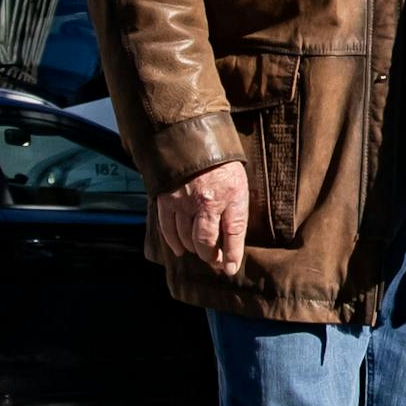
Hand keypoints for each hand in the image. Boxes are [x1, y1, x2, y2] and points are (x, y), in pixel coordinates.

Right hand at [156, 160, 248, 276]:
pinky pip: (168, 229)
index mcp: (231, 195)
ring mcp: (184, 202)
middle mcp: (207, 201)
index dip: (233, 254)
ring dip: (194, 249)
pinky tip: (181, 249)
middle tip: (216, 262)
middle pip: (206, 241)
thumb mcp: (239, 182)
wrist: (193, 137)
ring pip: (187, 238)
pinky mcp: (166, 200)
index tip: (232, 268)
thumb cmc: (222, 161)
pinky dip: (174, 243)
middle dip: (211, 256)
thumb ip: (236, 208)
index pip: (234, 233)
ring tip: (201, 252)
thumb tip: (233, 238)